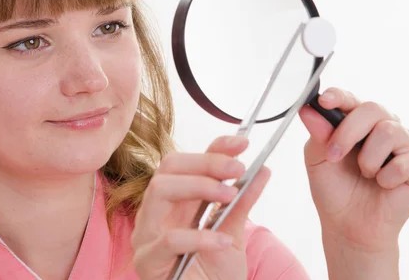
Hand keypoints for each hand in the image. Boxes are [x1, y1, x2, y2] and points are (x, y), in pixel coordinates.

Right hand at [131, 136, 270, 279]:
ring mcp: (147, 233)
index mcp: (175, 201)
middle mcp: (156, 211)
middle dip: (206, 162)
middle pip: (168, 167)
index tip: (243, 142)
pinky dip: (199, 236)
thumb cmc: (212, 274)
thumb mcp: (233, 234)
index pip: (187, 162)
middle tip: (238, 168)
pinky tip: (222, 241)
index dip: (213, 148)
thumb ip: (242, 203)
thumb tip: (262, 169)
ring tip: (230, 195)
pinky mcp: (147, 260)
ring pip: (159, 190)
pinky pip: (169, 239)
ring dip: (198, 186)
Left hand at [298, 87, 408, 251]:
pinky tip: (382, 185)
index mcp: (357, 122)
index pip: (350, 99)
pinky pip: (404, 161)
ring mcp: (405, 144)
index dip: (338, 96)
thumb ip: (317, 133)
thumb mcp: (317, 159)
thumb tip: (308, 109)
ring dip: (368, 159)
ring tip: (365, 174)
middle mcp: (383, 126)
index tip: (324, 101)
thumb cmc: (335, 189)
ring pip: (389, 131)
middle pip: (372, 109)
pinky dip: (386, 177)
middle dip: (348, 132)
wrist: (349, 225)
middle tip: (334, 156)